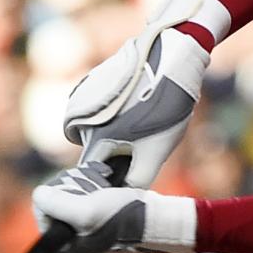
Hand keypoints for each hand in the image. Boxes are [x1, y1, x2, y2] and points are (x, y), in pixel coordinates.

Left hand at [32, 164, 197, 252]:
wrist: (156, 219)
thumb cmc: (124, 219)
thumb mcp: (85, 211)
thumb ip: (54, 203)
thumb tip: (38, 194)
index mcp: (64, 246)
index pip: (41, 208)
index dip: (56, 190)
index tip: (77, 189)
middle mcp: (71, 238)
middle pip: (55, 197)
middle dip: (74, 185)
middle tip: (94, 188)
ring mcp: (83, 224)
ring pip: (69, 189)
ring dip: (86, 180)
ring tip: (103, 186)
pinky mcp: (96, 212)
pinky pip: (83, 189)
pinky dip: (94, 181)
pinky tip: (107, 182)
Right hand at [64, 0, 221, 187]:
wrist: (171, 55)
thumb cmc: (166, 104)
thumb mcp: (157, 149)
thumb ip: (139, 179)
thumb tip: (126, 197)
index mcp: (95, 138)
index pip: (90, 173)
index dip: (106, 181)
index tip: (124, 180)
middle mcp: (81, 118)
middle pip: (92, 151)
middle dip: (112, 157)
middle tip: (140, 147)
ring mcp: (83, 97)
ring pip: (92, 130)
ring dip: (111, 134)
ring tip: (141, 124)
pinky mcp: (90, 82)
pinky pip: (95, 110)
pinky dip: (110, 114)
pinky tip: (135, 105)